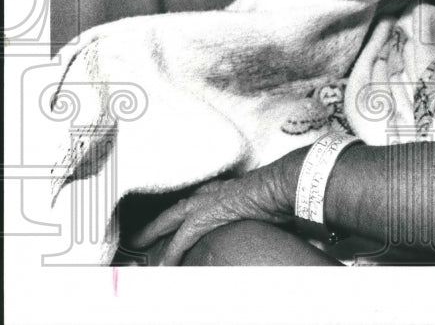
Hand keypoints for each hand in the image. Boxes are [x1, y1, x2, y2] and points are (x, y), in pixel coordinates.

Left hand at [131, 155, 300, 265]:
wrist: (281, 184)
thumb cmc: (279, 189)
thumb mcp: (264, 200)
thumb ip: (257, 208)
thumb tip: (268, 216)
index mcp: (225, 187)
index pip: (197, 196)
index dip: (184, 207)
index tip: (176, 214)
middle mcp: (212, 191)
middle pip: (177, 206)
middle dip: (159, 219)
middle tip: (142, 232)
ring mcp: (207, 202)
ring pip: (171, 219)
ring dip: (153, 232)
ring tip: (139, 245)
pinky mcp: (207, 216)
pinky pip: (183, 238)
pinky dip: (172, 252)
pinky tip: (164, 265)